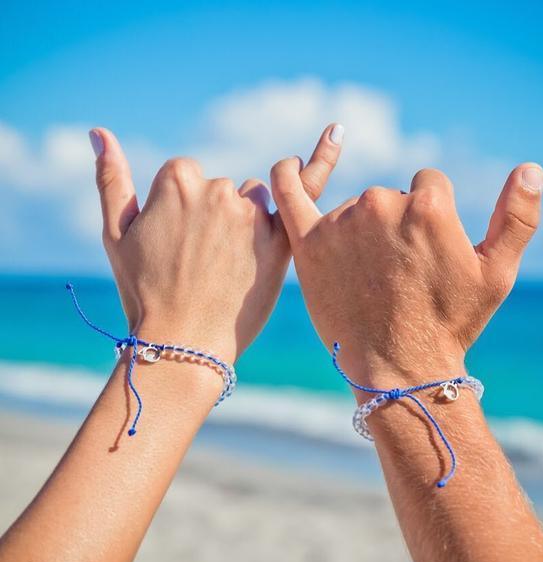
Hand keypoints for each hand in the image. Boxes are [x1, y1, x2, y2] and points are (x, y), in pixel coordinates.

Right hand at [90, 126, 341, 362]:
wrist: (182, 343)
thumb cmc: (144, 292)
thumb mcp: (115, 235)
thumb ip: (110, 179)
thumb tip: (99, 131)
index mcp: (178, 181)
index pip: (185, 177)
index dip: (181, 215)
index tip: (178, 246)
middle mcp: (217, 189)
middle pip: (222, 190)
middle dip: (213, 219)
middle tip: (202, 265)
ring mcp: (252, 215)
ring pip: (255, 201)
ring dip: (246, 222)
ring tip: (230, 267)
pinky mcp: (281, 241)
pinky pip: (305, 192)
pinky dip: (320, 162)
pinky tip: (337, 133)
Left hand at [271, 150, 542, 385]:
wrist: (398, 367)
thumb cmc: (449, 324)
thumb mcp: (498, 275)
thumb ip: (519, 218)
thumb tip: (531, 167)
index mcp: (427, 205)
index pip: (429, 186)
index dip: (432, 221)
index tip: (427, 255)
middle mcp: (381, 204)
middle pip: (391, 198)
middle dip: (397, 230)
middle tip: (398, 276)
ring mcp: (341, 223)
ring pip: (354, 209)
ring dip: (362, 233)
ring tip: (371, 280)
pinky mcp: (309, 243)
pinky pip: (290, 194)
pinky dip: (287, 176)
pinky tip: (289, 165)